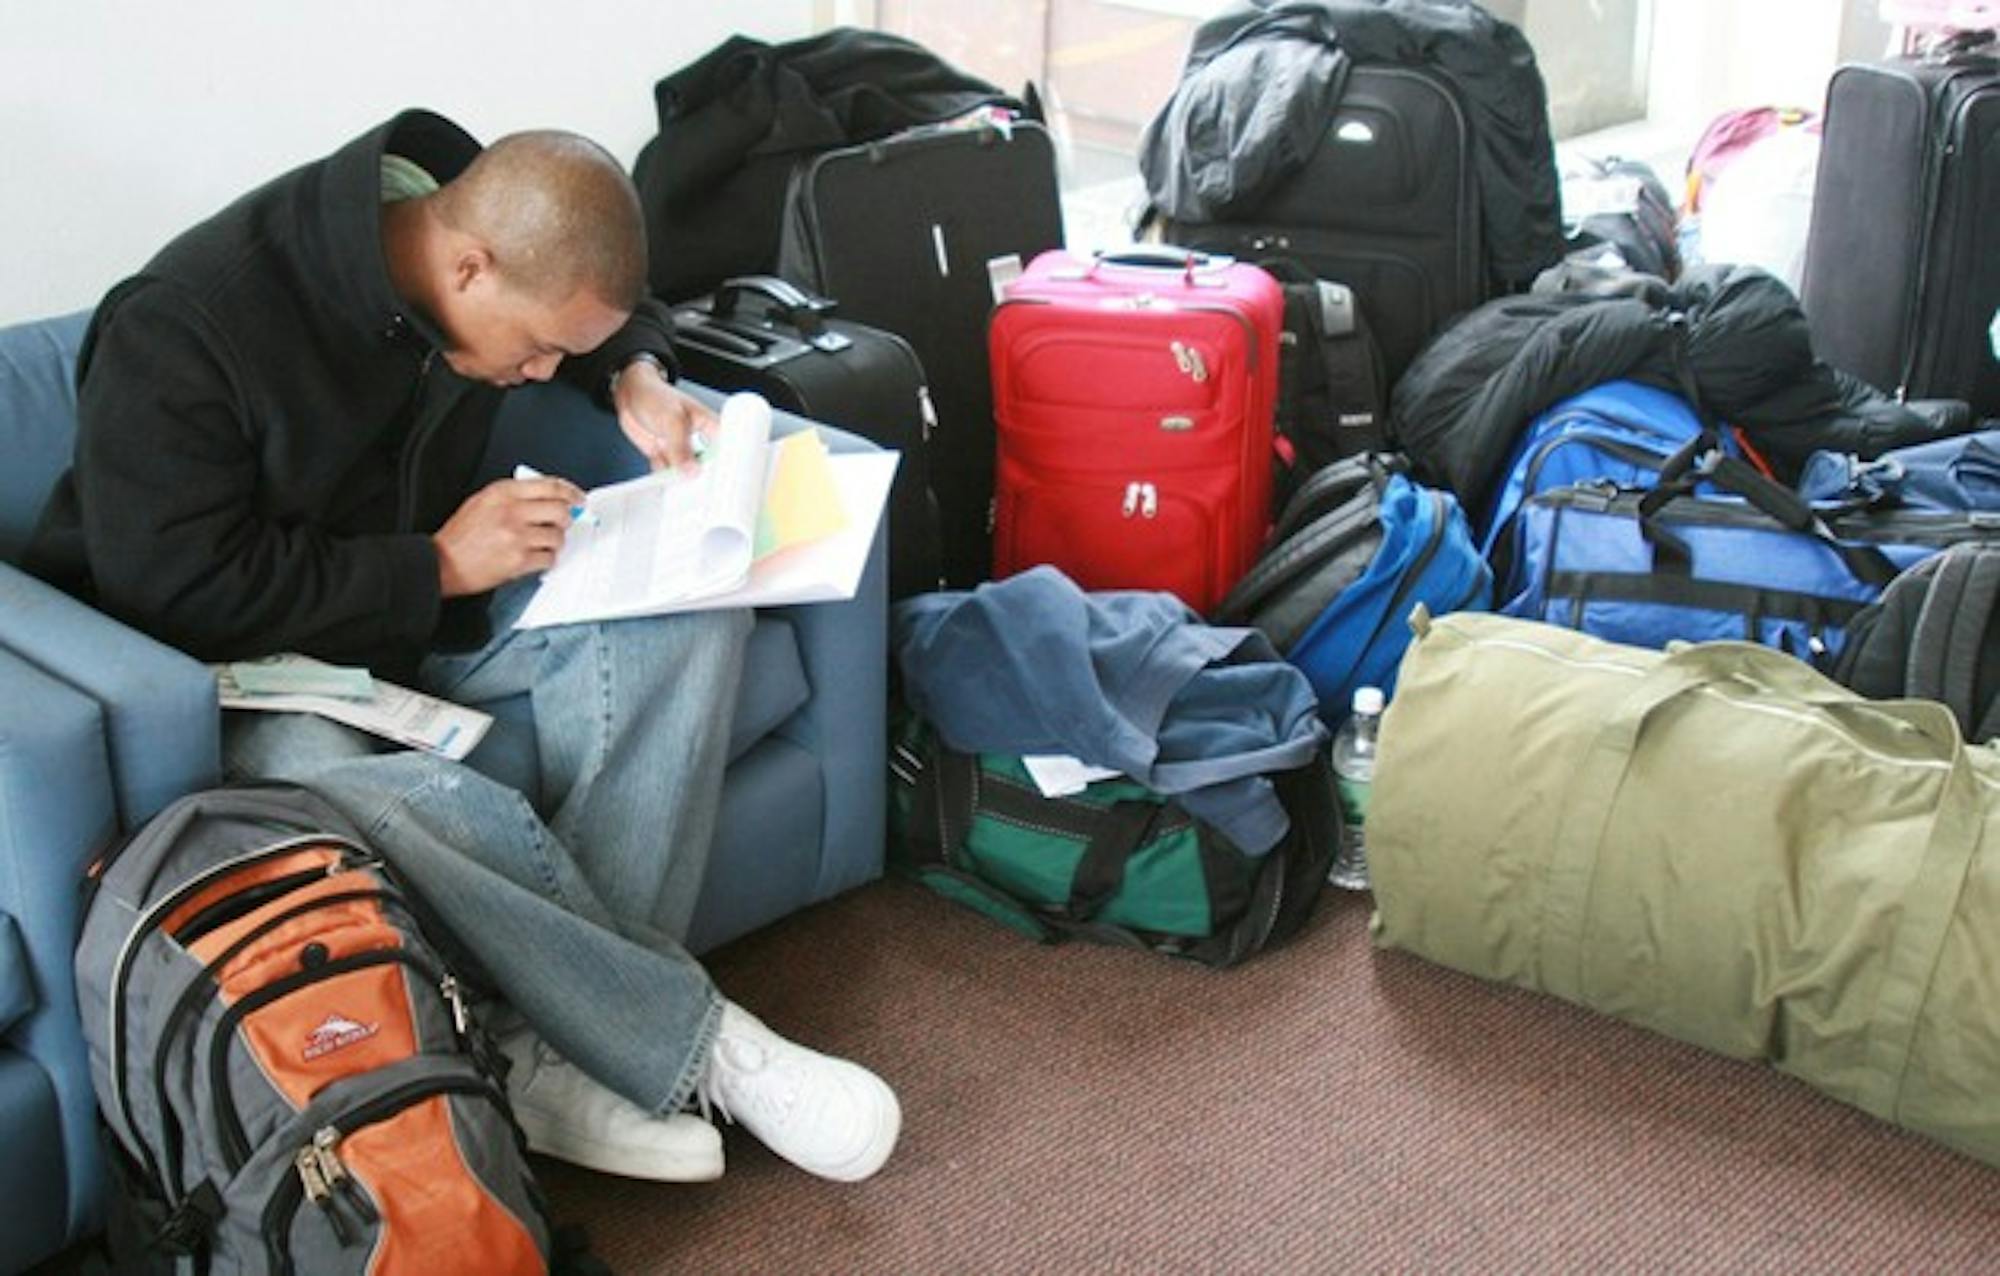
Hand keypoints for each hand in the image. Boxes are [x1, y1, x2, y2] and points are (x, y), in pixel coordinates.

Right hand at [432, 474, 585, 596]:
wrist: (444, 563)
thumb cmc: (461, 535)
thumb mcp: (482, 502)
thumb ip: (514, 496)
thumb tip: (548, 497)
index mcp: (502, 493)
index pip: (550, 486)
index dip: (571, 492)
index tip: (578, 498)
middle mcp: (511, 512)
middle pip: (560, 510)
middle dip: (565, 519)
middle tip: (560, 524)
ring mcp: (516, 536)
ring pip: (557, 536)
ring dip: (553, 542)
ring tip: (539, 544)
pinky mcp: (519, 560)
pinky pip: (549, 558)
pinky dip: (546, 559)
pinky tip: (533, 557)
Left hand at [614, 358, 716, 473]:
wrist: (629, 394)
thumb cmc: (656, 395)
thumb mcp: (673, 420)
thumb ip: (682, 447)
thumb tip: (692, 470)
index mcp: (710, 427)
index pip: (726, 452)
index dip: (725, 468)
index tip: (718, 480)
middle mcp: (698, 441)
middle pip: (707, 467)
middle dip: (699, 477)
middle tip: (693, 483)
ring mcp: (681, 450)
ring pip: (685, 473)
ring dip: (677, 477)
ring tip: (672, 472)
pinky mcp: (665, 456)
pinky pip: (667, 473)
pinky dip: (662, 475)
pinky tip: (659, 465)